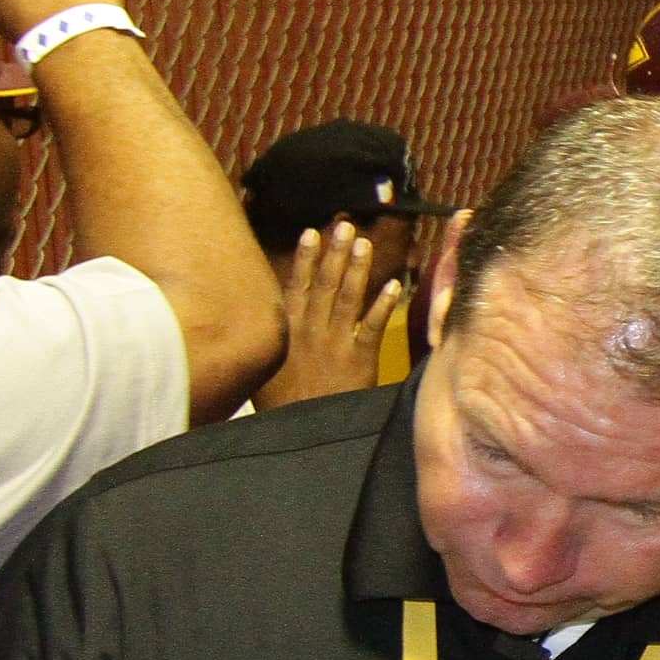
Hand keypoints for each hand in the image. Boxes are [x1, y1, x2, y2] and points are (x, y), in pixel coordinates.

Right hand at [255, 224, 404, 409]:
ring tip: (365, 244)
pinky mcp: (359, 360)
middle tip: (345, 226)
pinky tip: (393, 285)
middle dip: (334, 254)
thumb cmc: (282, 406)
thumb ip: (273, 341)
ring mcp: (335, 343)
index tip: (313, 233)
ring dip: (357, 270)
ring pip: (347, 299)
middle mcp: (310, 331)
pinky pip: (373, 327)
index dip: (305, 259)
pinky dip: (382, 305)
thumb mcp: (265, 369)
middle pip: (323, 285)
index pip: (296, 286)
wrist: (301, 433)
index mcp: (286, 332)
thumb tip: (269, 316)